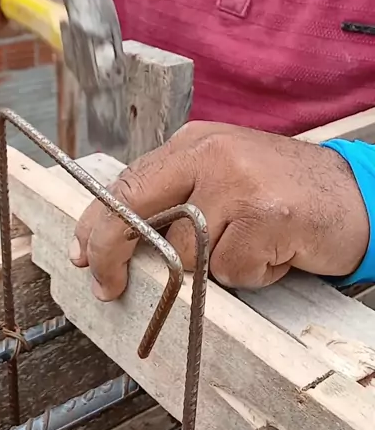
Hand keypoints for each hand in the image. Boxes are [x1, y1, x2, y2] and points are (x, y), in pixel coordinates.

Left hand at [69, 122, 369, 299]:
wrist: (355, 194)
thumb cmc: (284, 191)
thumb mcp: (225, 178)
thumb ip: (180, 197)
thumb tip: (125, 242)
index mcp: (194, 143)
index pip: (127, 181)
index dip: (96, 223)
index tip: (82, 254)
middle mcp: (210, 155)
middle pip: (135, 208)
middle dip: (112, 252)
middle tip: (108, 286)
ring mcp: (236, 181)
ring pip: (187, 252)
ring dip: (214, 268)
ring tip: (251, 247)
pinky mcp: (263, 214)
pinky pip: (229, 270)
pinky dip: (251, 275)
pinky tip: (274, 253)